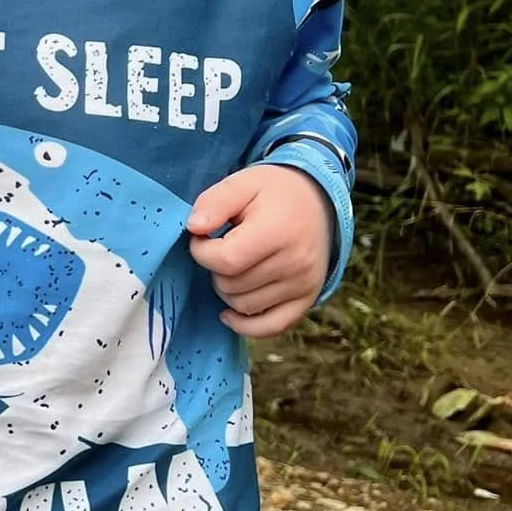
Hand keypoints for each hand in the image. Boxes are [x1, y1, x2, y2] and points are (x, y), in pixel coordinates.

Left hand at [186, 165, 332, 338]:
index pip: (225, 261)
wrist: (317, 200)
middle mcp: (295, 263)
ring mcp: (303, 285)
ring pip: (244, 306)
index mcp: (278, 232)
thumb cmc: (273, 192)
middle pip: (232, 285)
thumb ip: (215, 202)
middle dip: (215, 268)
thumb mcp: (242, 183)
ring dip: (227, 290)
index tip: (202, 236)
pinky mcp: (307, 299)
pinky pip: (270, 327)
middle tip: (223, 246)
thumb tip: (194, 228)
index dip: (201, 251)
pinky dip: (245, 325)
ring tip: (235, 264)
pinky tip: (229, 312)